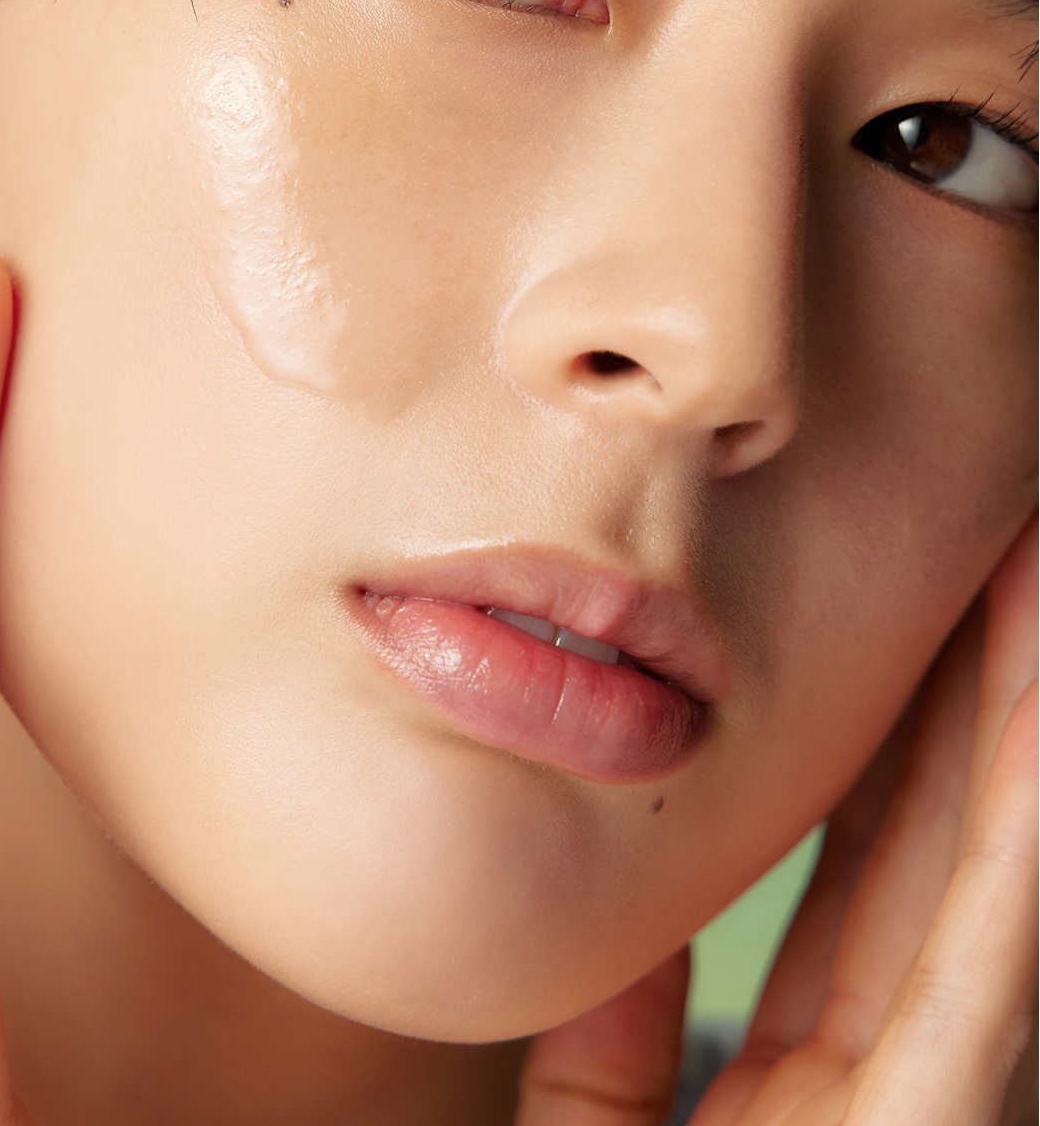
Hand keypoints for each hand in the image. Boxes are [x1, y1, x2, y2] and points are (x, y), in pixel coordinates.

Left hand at [515, 515, 1038, 1125]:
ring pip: (985, 870)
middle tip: (972, 551)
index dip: (888, 748)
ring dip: (1014, 712)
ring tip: (1023, 569)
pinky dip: (1015, 833)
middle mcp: (899, 1073)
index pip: (864, 877)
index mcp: (822, 1083)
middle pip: (935, 841)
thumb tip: (628, 936)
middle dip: (965, 695)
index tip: (880, 630)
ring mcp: (928, 1105)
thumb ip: (621, 1045)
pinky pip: (977, 970)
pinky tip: (1029, 712)